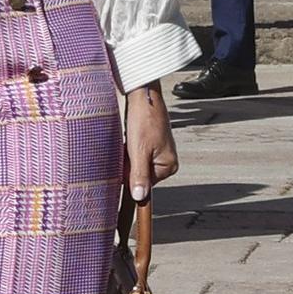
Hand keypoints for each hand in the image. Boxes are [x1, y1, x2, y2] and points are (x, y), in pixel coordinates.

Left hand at [124, 82, 178, 201]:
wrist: (143, 97)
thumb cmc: (144, 121)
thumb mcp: (139, 150)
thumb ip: (139, 175)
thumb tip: (140, 197)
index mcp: (168, 166)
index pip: (143, 182)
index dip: (129, 173)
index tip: (124, 161)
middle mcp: (165, 161)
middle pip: (138, 173)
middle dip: (127, 163)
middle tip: (126, 146)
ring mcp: (157, 152)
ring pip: (134, 163)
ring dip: (126, 155)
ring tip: (128, 140)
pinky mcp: (149, 144)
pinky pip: (134, 153)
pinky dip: (127, 149)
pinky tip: (127, 138)